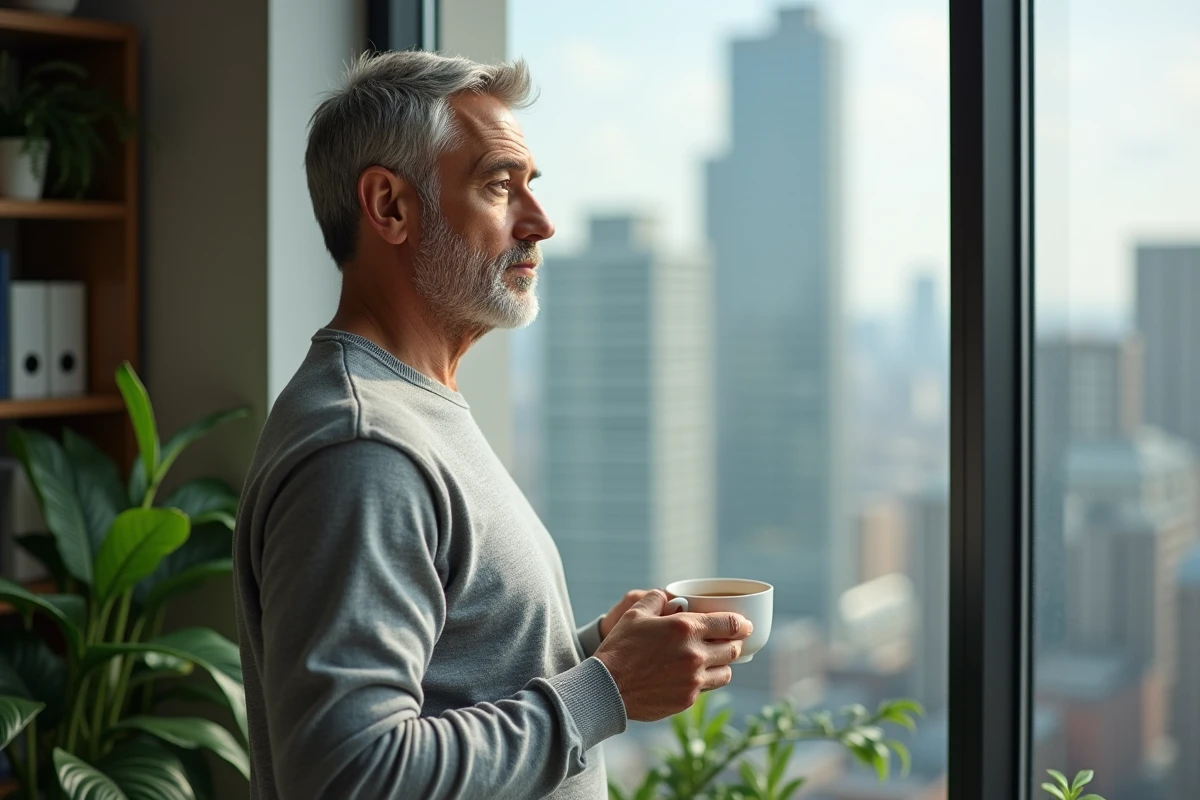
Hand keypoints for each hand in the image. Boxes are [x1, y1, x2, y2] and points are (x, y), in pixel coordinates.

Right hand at [594, 590, 752, 721]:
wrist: (607, 687)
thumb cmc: (620, 647)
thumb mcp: (635, 613)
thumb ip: (658, 600)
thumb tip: (671, 598)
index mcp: (685, 628)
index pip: (730, 624)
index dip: (742, 624)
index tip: (745, 625)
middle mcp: (695, 654)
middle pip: (733, 649)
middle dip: (735, 643)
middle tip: (730, 641)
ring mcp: (693, 680)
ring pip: (726, 672)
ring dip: (723, 664)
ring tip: (714, 660)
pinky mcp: (687, 699)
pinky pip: (707, 688)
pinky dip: (705, 681)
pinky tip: (694, 676)